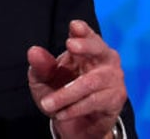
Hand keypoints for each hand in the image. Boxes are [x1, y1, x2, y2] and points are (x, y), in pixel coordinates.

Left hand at [27, 20, 126, 138]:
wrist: (76, 123)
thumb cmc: (61, 91)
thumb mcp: (44, 79)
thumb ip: (41, 66)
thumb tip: (33, 51)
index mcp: (85, 48)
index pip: (86, 35)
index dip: (82, 30)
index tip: (74, 26)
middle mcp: (103, 58)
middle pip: (98, 48)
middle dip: (85, 46)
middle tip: (71, 45)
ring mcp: (112, 78)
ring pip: (90, 82)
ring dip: (66, 94)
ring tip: (46, 104)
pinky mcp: (115, 98)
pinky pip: (94, 102)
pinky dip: (74, 108)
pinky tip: (60, 113)